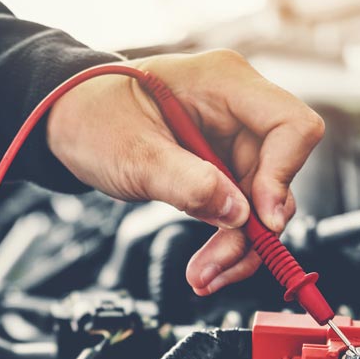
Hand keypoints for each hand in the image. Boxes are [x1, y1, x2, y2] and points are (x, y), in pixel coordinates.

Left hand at [46, 50, 324, 294]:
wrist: (68, 122)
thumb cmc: (92, 117)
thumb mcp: (133, 153)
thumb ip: (187, 183)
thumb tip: (238, 215)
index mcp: (224, 83)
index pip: (291, 125)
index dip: (284, 175)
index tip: (260, 220)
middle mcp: (236, 110)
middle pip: (278, 174)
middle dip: (253, 229)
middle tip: (218, 266)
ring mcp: (229, 141)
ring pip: (261, 202)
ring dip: (239, 245)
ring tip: (205, 275)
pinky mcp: (218, 168)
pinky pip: (238, 209)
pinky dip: (226, 240)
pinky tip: (208, 266)